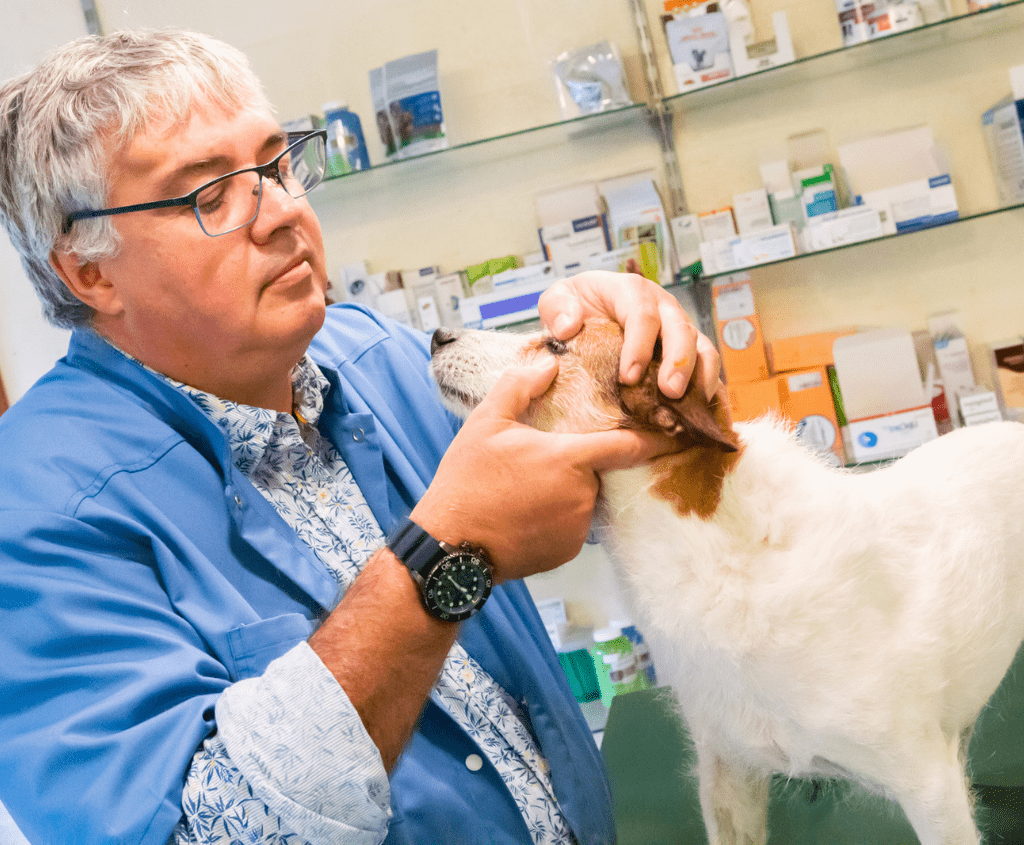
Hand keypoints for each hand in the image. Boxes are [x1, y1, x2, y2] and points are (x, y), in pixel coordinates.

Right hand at [411, 357, 676, 579]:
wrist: (452, 546)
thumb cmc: (467, 482)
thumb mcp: (485, 423)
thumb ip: (520, 386)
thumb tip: (548, 363)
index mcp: (568, 459)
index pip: (626, 446)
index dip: (652, 437)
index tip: (674, 432)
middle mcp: (582, 495)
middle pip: (595, 470)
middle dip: (575, 464)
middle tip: (538, 463)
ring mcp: (577, 527)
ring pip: (582, 498)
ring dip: (564, 491)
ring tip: (524, 490)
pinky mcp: (567, 552)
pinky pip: (571, 526)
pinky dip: (555, 518)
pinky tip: (524, 514)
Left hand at [538, 268, 720, 399]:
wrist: (585, 313)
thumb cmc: (575, 307)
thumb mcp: (557, 299)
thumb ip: (558, 307)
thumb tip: (568, 327)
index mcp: (630, 291)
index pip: (641, 313)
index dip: (639, 345)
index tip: (628, 377)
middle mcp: (661, 306)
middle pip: (680, 328)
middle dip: (679, 361)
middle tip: (670, 392)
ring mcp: (677, 327)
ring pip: (701, 346)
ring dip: (700, 375)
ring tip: (691, 404)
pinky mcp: (686, 349)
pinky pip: (705, 364)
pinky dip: (707, 386)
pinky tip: (700, 410)